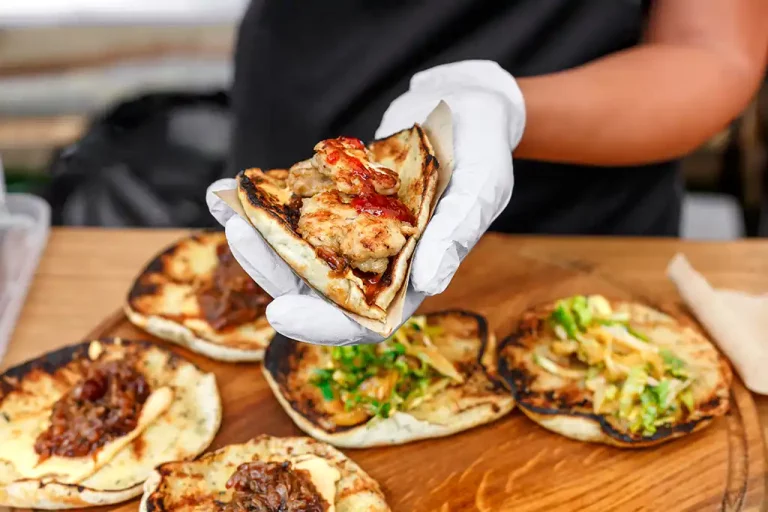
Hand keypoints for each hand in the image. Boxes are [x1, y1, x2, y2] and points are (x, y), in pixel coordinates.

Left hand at [207, 60, 524, 344]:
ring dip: (259, 235)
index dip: (323, 326)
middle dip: (273, 267)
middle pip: (317, 288)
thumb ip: (457, 231)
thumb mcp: (483, 184)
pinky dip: (264, 202)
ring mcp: (356, 232)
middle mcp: (380, 262)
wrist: (466, 103)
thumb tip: (430, 282)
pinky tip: (227, 189)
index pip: (366, 322)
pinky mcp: (338, 201)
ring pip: (298, 252)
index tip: (279, 312)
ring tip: (226, 205)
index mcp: (416, 275)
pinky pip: (296, 210)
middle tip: (242, 232)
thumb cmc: (485, 146)